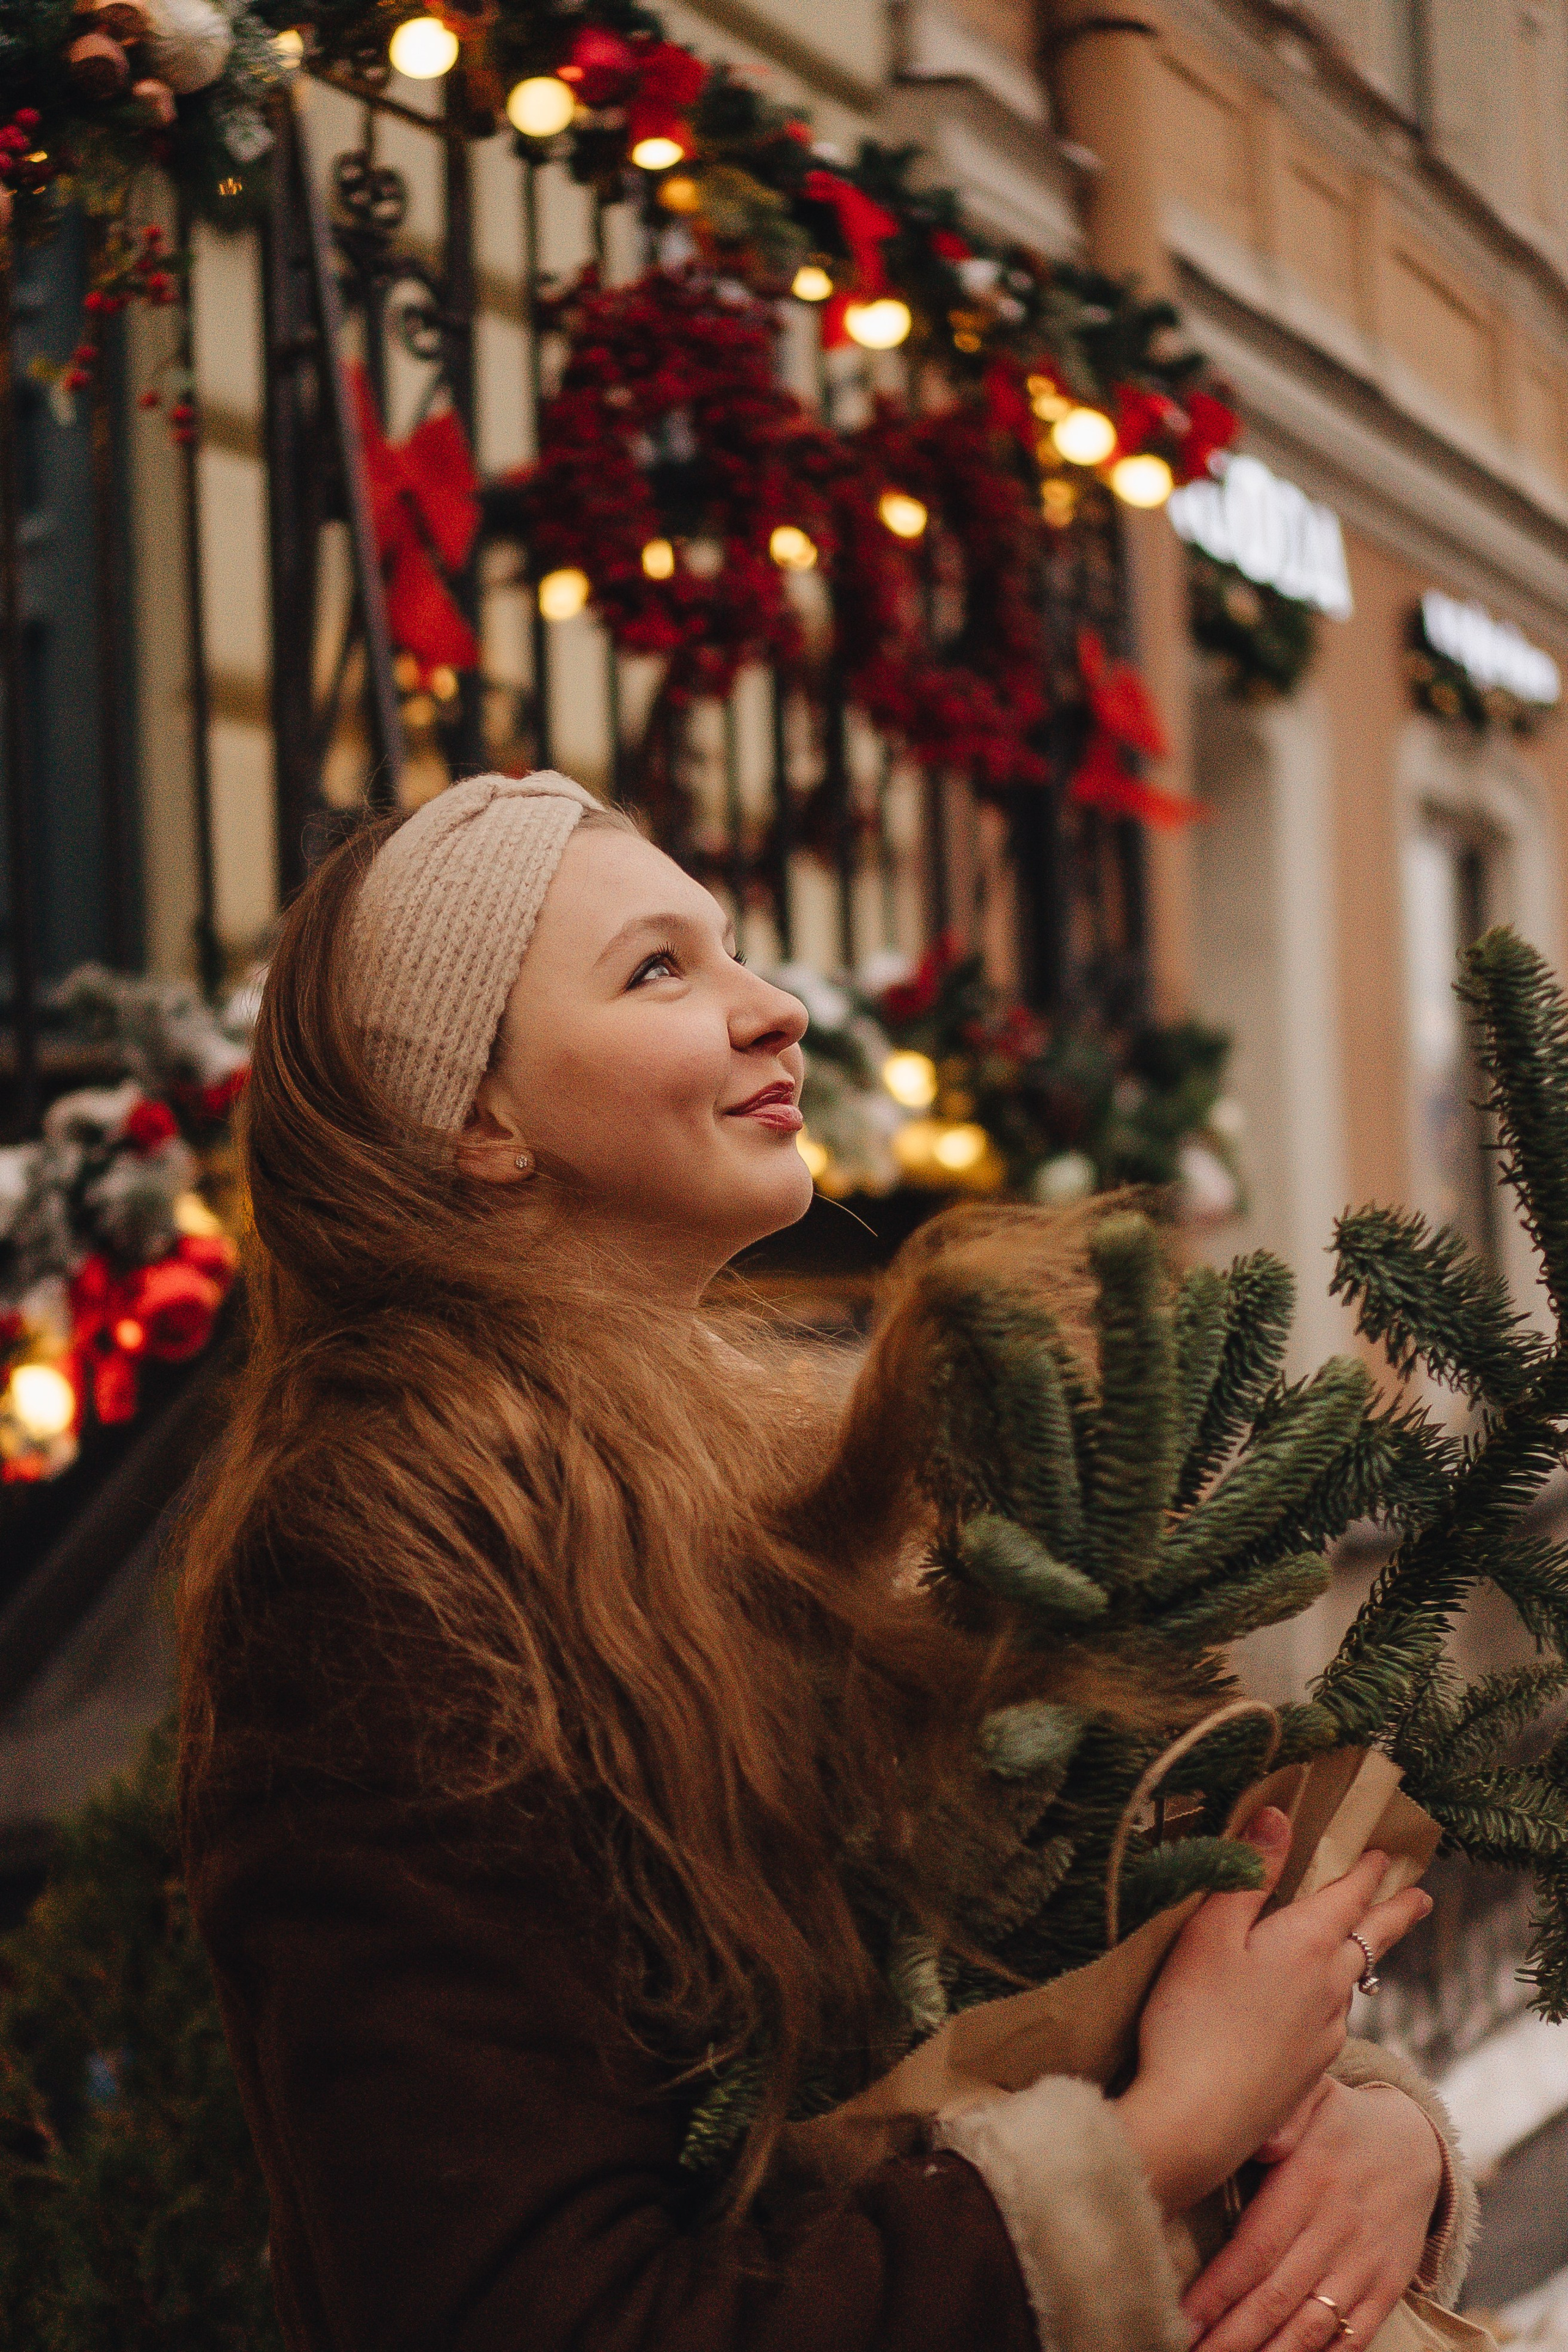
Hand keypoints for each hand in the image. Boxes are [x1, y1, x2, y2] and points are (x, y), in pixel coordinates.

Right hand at [1115, 1808, 1431, 2214]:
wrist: (1197, 2122)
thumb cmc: (1192, 2017)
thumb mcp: (1209, 1931)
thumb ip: (1247, 1873)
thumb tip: (1278, 1816)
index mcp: (1307, 1944)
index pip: (1349, 1896)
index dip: (1366, 1871)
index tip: (1386, 1854)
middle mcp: (1329, 1987)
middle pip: (1371, 1940)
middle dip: (1395, 1914)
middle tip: (1422, 1898)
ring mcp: (1324, 2034)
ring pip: (1351, 1984)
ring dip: (1361, 1956)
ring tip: (1361, 1945)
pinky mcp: (1309, 2071)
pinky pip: (1331, 2019)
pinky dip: (1332, 1998)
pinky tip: (1313, 2006)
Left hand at [1180, 2078, 1445, 2351]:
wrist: (1415, 2145)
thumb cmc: (1339, 2121)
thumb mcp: (1312, 2096)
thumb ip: (1281, 2113)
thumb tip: (1255, 2137)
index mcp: (1309, 2183)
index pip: (1256, 2249)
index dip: (1218, 2290)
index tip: (1183, 2317)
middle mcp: (1337, 2229)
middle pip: (1277, 2297)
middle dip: (1232, 2335)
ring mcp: (1365, 2264)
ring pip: (1312, 2326)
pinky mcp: (1387, 2287)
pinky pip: (1355, 2337)